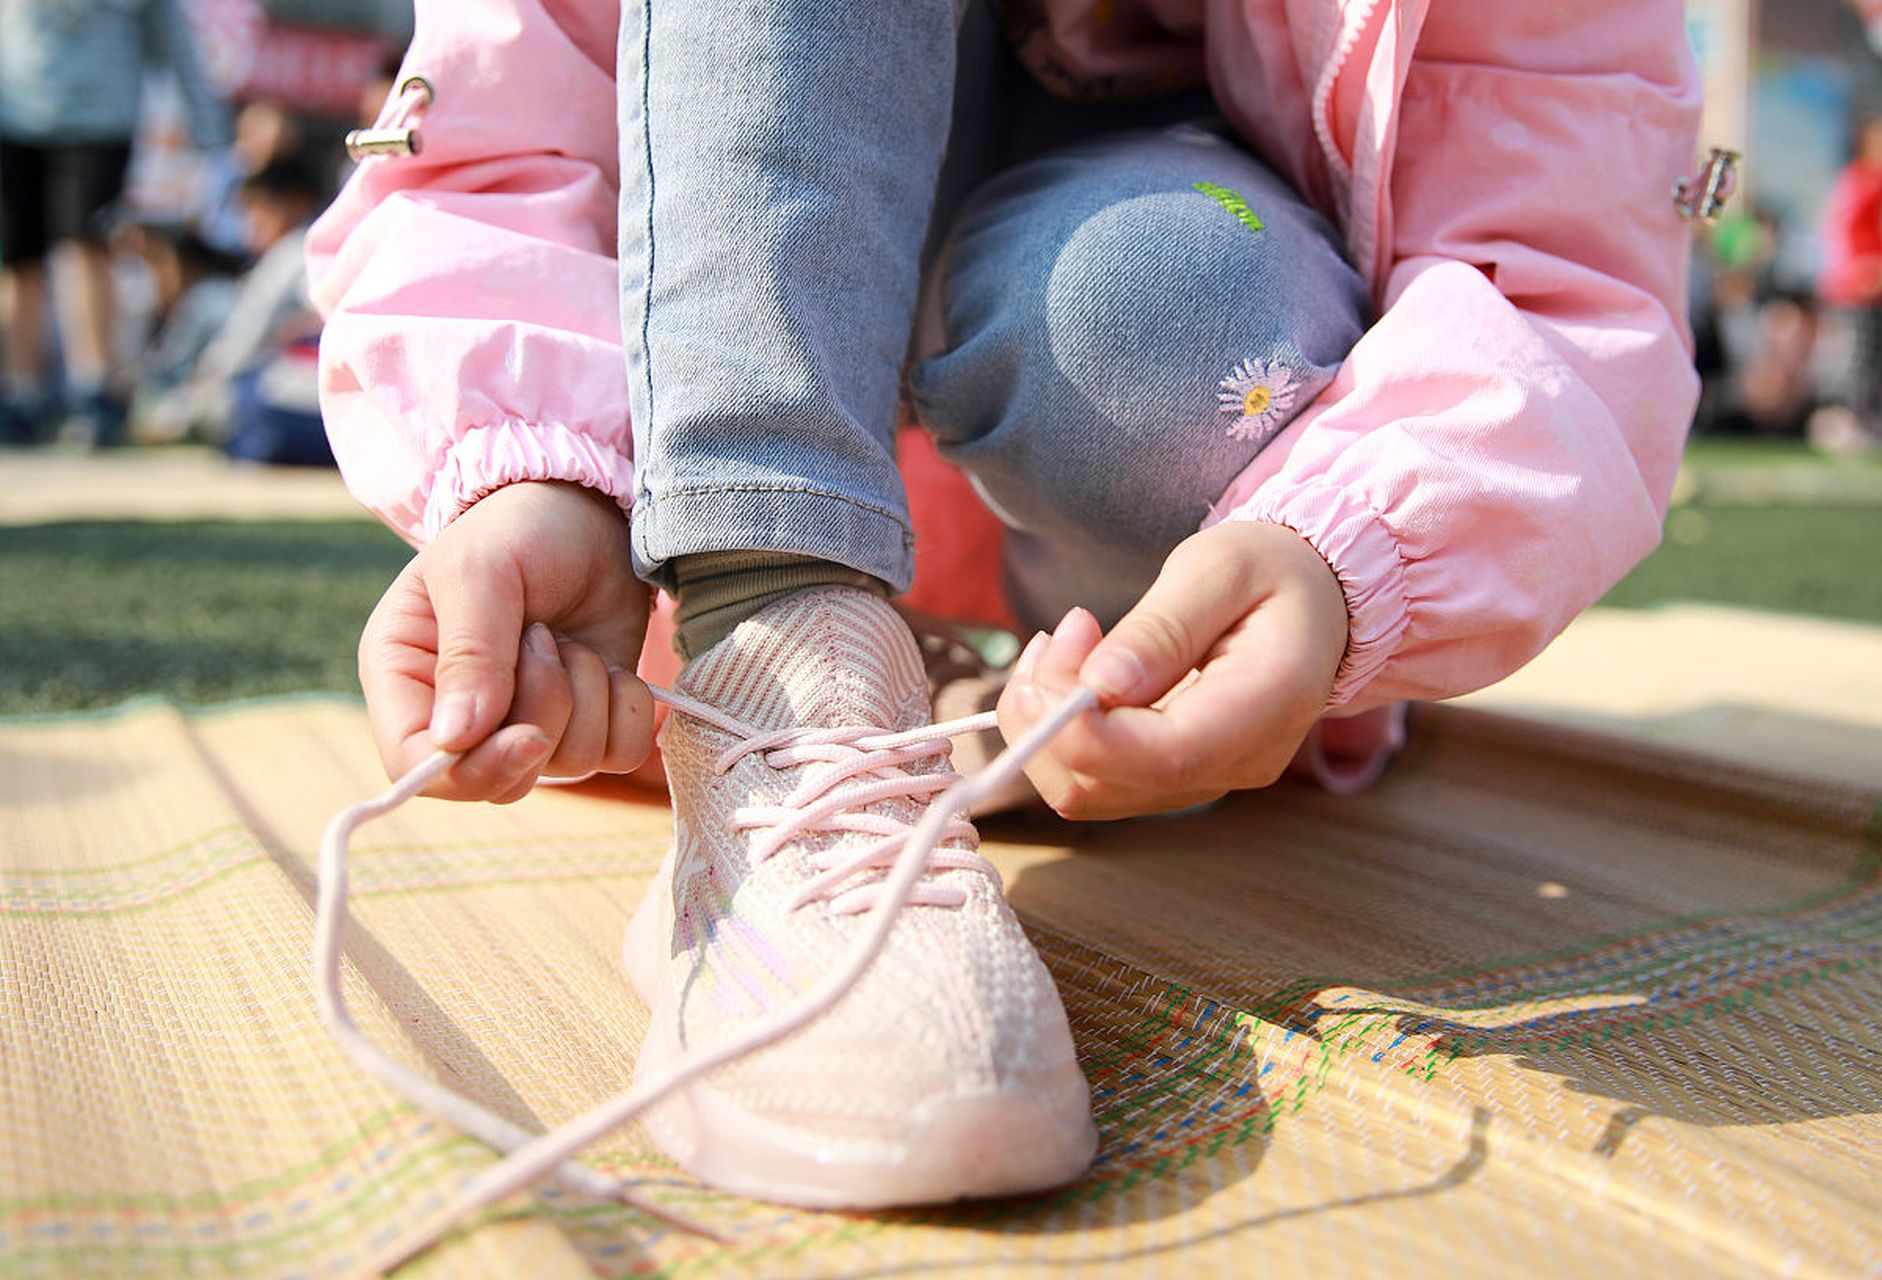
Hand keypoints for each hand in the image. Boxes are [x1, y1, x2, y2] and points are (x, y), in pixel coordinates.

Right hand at [360, 481, 654, 801]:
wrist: (589, 511)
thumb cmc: (518, 529)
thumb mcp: (480, 571)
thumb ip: (469, 653)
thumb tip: (455, 739)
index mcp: (405, 677)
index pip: (416, 766)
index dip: (471, 770)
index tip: (527, 739)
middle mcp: (460, 714)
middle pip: (499, 779)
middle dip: (542, 714)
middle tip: (544, 639)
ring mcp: (526, 723)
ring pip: (568, 766)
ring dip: (585, 695)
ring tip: (567, 637)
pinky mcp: (586, 721)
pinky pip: (617, 754)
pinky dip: (625, 707)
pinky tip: (608, 662)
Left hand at [997, 522, 1347, 819]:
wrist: (1312, 602)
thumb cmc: (1271, 572)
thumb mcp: (1221, 567)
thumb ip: (1163, 626)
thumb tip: (1102, 683)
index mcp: (1269, 705)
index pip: (1165, 757)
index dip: (1084, 734)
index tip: (1038, 678)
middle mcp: (1237, 761)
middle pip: (1108, 784)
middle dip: (1049, 717)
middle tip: (1061, 632)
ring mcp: (1204, 778)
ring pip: (1086, 791)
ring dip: (1043, 723)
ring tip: (1063, 641)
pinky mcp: (1172, 776)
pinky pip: (1092, 778)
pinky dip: (1056, 730)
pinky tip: (1069, 671)